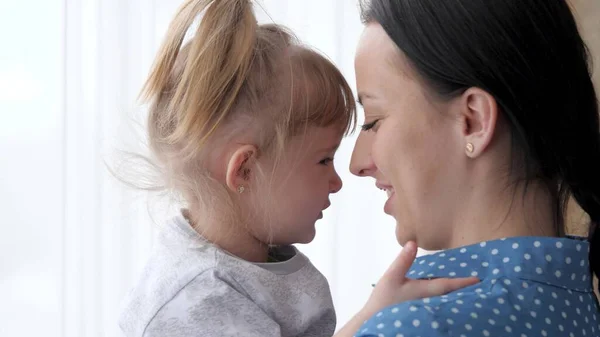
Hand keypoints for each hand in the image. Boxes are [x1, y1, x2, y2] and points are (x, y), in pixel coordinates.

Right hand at [334, 241, 478, 336]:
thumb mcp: (391, 277)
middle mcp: (430, 301)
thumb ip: (403, 260)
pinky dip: (445, 299)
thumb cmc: (384, 300)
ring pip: (445, 300)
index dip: (464, 281)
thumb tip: (413, 242)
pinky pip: (438, 304)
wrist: (374, 322)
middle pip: (451, 294)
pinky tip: (446, 297)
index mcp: (425, 291)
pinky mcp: (421, 313)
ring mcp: (426, 309)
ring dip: (455, 294)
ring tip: (467, 289)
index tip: (479, 279)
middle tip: (478, 283)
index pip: (448, 285)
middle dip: (464, 288)